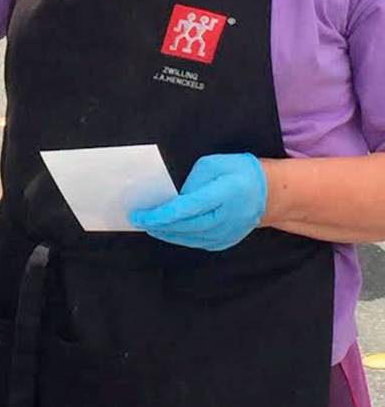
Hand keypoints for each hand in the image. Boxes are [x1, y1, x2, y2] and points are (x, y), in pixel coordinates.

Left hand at [130, 153, 266, 250]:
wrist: (269, 194)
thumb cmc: (239, 172)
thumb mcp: (214, 164)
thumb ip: (192, 181)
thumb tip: (175, 199)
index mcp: (223, 195)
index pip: (185, 209)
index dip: (160, 214)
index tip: (140, 214)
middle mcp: (225, 219)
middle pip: (184, 227)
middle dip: (157, 225)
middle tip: (138, 220)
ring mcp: (226, 234)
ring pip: (189, 238)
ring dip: (166, 233)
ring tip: (147, 225)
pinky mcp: (225, 241)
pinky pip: (197, 242)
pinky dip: (180, 237)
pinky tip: (167, 231)